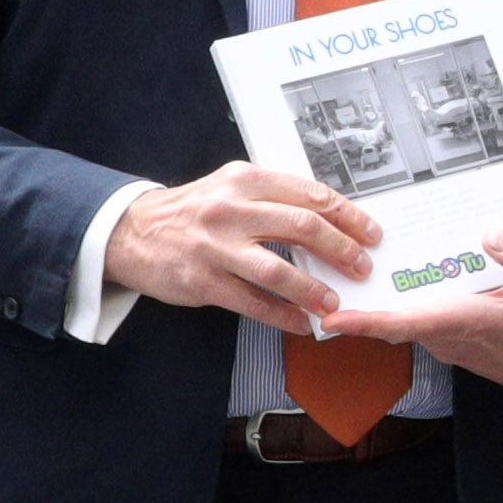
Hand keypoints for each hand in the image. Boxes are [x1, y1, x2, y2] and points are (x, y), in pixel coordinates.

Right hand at [105, 163, 375, 332]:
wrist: (131, 233)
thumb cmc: (194, 211)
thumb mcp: (232, 188)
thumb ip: (275, 199)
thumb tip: (332, 222)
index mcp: (246, 180)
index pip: (311, 195)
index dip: (349, 216)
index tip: (371, 234)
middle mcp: (231, 209)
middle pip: (303, 227)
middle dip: (341, 250)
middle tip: (362, 267)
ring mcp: (215, 246)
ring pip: (278, 270)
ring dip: (313, 289)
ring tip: (334, 303)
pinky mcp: (202, 281)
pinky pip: (252, 302)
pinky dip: (282, 315)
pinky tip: (301, 322)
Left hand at [318, 228, 502, 401]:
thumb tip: (491, 235)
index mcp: (471, 322)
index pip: (409, 324)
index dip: (368, 321)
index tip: (332, 317)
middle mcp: (448, 334)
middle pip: (394, 310)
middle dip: (364, 285)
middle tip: (340, 245)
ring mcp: (444, 339)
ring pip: (405, 310)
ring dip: (386, 284)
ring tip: (370, 242)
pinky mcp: (446, 337)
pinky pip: (418, 312)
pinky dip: (410, 291)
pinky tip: (414, 261)